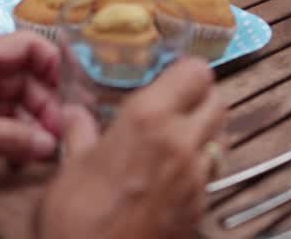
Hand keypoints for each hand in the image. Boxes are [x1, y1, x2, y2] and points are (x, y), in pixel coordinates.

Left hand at [0, 32, 62, 198]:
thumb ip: (8, 136)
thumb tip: (52, 145)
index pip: (24, 45)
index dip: (52, 62)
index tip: (73, 91)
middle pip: (25, 78)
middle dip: (46, 103)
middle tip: (61, 135)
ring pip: (16, 105)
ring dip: (33, 125)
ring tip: (47, 151)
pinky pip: (1, 127)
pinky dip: (16, 140)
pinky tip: (24, 159)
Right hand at [36, 58, 226, 237]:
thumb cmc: (75, 218)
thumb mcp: (70, 167)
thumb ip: (79, 133)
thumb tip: (74, 114)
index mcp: (148, 119)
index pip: (196, 73)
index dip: (185, 74)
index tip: (171, 79)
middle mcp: (181, 143)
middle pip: (219, 101)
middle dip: (201, 100)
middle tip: (176, 106)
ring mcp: (196, 178)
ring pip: (220, 139)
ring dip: (205, 134)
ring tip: (175, 141)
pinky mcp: (200, 208)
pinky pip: (210, 174)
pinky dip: (198, 169)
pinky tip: (171, 177)